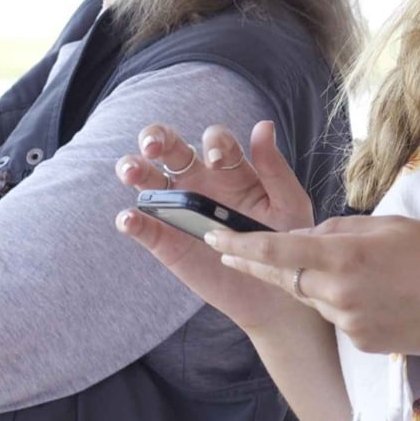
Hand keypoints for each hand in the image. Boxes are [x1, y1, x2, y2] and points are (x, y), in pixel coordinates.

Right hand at [114, 121, 319, 332]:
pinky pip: (142, 225)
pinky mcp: (166, 241)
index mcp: (231, 168)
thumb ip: (275, 168)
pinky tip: (130, 219)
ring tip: (132, 172)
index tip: (217, 161)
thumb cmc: (287, 242)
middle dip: (156, 137)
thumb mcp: (289, 204)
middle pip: (170, 148)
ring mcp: (179, 210)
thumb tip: (263, 126)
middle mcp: (200, 182)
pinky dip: (130, 220)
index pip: (215, 140)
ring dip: (133, 168)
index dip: (213, 143)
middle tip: (153, 146)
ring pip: (147, 180)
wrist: (275, 294)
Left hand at [209, 214, 419, 356]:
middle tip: (225, 247)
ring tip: (357, 263)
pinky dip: (340, 299)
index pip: (279, 250)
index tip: (214, 237)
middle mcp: (340, 295)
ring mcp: (349, 324)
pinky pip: (336, 314)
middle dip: (256, 261)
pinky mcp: (361, 342)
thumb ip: (342, 229)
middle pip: (286, 275)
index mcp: (346, 257)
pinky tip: (376, 289)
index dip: (241, 244)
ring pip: (313, 295)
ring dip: (314, 278)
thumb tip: (310, 234)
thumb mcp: (390, 225)